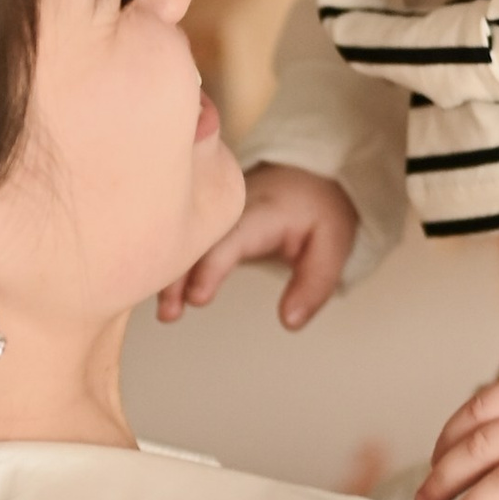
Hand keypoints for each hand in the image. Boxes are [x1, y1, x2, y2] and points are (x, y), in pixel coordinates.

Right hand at [157, 163, 356, 330]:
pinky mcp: (207, 221)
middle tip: (170, 311)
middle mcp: (231, 207)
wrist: (306, 177)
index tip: (198, 297)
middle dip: (178, 273)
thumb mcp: (333, 245)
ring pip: (184, 238)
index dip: (212, 265)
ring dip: (170, 274)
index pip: (231, 236)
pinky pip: (184, 239)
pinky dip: (171, 267)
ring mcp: (215, 212)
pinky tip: (164, 297)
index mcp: (263, 211)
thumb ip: (314, 285)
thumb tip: (290, 321)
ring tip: (166, 313)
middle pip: (197, 237)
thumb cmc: (318, 212)